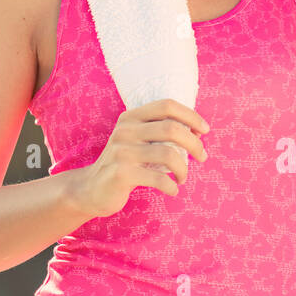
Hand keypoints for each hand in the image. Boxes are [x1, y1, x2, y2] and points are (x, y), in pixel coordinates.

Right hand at [67, 99, 210, 218]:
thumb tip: (197, 131)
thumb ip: (159, 132)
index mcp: (130, 117)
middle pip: (172, 129)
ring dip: (184, 169)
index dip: (190, 116)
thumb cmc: (123, 164)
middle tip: (202, 157)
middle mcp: (125, 130)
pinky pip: (158, 178)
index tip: (204, 131)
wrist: (91, 189)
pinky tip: (172, 190)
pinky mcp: (121, 174)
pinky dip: (171, 186)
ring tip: (183, 178)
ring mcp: (122, 152)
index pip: (166, 105)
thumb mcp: (135, 140)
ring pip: (168, 154)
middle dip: (194, 144)